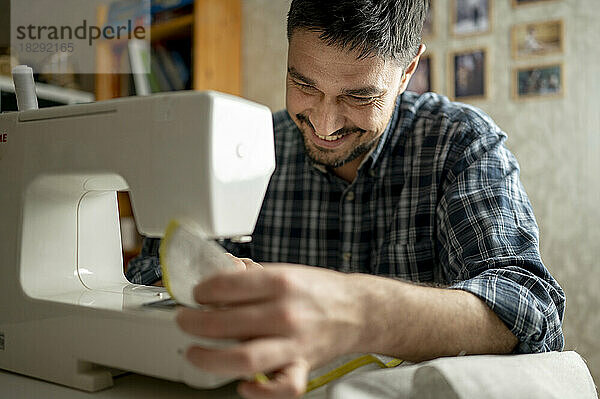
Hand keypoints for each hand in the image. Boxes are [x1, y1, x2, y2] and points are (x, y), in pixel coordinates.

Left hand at [176, 263, 364, 398]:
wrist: (358, 310)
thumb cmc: (318, 291)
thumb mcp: (286, 271)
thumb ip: (251, 276)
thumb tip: (218, 273)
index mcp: (280, 282)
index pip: (225, 285)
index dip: (201, 291)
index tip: (196, 294)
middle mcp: (285, 312)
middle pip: (224, 322)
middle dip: (193, 322)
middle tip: (184, 320)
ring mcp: (294, 343)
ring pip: (243, 358)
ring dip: (209, 358)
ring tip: (194, 352)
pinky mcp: (303, 367)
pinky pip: (281, 387)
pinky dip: (259, 391)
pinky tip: (242, 384)